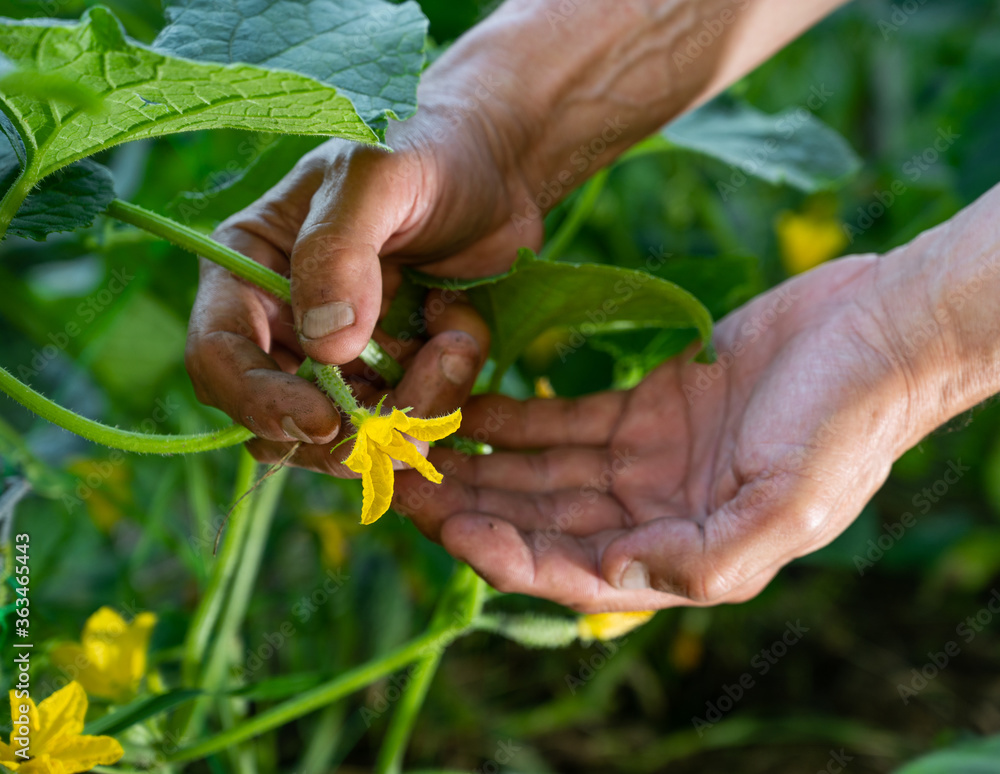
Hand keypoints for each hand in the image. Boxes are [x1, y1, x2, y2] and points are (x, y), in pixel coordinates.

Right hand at [184, 91, 540, 470]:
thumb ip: (339, 249)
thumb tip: (324, 344)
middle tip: (405, 418)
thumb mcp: (375, 177)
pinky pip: (403, 424)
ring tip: (459, 339)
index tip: (324, 421)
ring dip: (409, 409)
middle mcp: (283, 326)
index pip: (217, 356)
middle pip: (277, 421)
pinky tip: (465, 333)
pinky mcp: (391, 381)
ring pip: (347, 437)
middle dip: (344, 431)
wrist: (495, 173)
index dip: (258, 402)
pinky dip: (443, 397)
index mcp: (248, 271)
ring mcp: (339, 361)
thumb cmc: (424, 155)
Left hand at [396, 255, 927, 611]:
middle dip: (471, 507)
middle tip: (401, 483)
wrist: (879, 334)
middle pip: (540, 521)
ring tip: (420, 444)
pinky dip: (516, 417)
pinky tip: (469, 405)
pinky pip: (563, 420)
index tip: (448, 526)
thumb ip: (705, 562)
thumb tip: (612, 580)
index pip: (573, 569)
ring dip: (481, 464)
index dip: (506, 554)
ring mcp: (645, 460)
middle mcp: (654, 516)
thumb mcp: (789, 506)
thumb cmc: (846, 422)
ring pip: (541, 471)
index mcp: (685, 556)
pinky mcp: (644, 407)